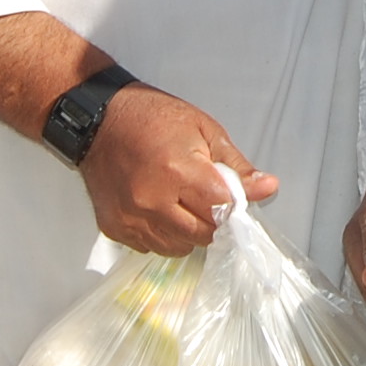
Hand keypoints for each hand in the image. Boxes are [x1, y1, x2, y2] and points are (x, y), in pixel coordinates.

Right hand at [84, 88, 279, 255]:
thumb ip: (235, 166)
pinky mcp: (115, 228)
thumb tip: (268, 187)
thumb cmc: (153, 118)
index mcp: (178, 171)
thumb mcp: (203, 130)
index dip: (233, 207)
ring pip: (179, 247)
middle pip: (203, 235)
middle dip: (213, 220)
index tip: (232, 198)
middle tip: (205, 197)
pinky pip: (151, 246)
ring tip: (180, 201)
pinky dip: (162, 234)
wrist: (97, 120)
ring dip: (188, 231)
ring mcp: (131, 218)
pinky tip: (158, 208)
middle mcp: (152, 200)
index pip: (223, 210)